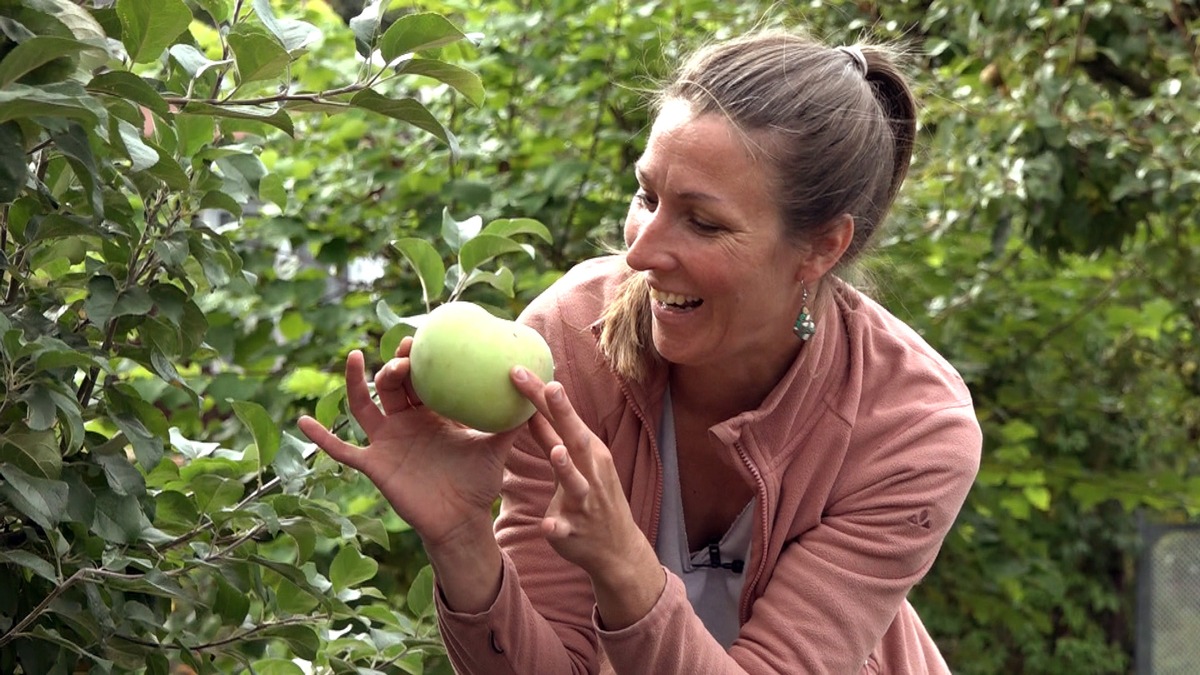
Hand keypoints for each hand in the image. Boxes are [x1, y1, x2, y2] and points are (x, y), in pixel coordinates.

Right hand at [298, 338, 516, 549]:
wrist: (462, 521)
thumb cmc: (480, 483)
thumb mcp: (498, 446)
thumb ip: (514, 419)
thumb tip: (539, 387)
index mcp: (433, 413)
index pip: (421, 378)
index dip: (418, 358)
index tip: (421, 341)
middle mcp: (407, 422)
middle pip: (392, 386)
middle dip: (393, 365)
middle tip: (401, 353)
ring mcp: (387, 442)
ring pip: (365, 406)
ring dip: (357, 382)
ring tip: (354, 357)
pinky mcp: (374, 465)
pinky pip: (343, 450)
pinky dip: (322, 437)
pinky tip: (302, 421)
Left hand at [513, 368, 652, 576]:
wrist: (616, 548)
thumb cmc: (592, 495)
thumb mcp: (575, 462)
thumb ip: (551, 437)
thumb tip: (530, 408)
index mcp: (588, 451)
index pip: (562, 418)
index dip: (542, 394)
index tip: (519, 369)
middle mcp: (590, 472)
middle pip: (574, 439)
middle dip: (563, 414)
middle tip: (551, 387)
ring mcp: (585, 502)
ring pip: (576, 483)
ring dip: (567, 467)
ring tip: (557, 451)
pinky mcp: (575, 531)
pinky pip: (564, 529)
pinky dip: (557, 526)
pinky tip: (548, 525)